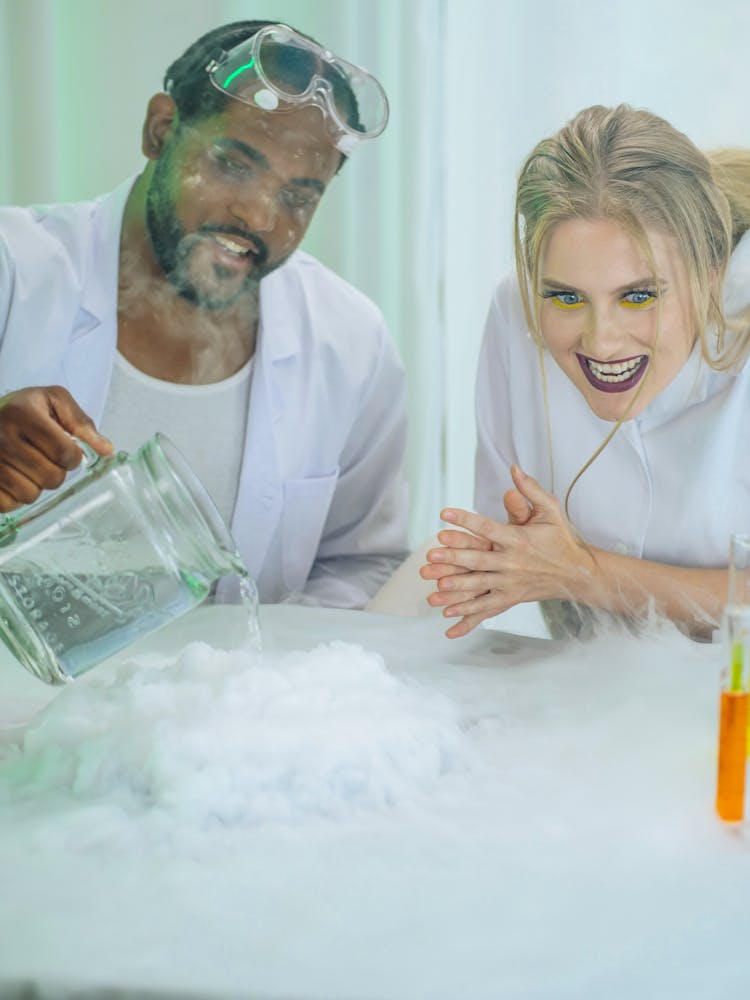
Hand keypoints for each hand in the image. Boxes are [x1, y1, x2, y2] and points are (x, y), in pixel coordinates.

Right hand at [0, 386, 113, 511]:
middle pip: (51, 477)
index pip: (65, 452)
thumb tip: (106, 450)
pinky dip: (16, 497)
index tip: (66, 450)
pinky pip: (9, 504)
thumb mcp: (52, 400)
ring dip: (36, 485)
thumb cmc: (22, 409)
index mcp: (23, 414)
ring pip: (31, 494)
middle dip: (56, 471)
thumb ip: (81, 422)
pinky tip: (14, 479)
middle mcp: (2, 438)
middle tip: (44, 458)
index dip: (73, 457)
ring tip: (28, 468)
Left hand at [420, 465, 595, 637]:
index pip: (487, 527)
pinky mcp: (511, 598)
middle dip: (454, 558)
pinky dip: (468, 613)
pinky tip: (447, 614)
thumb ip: (531, 489)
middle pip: (478, 559)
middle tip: (431, 555)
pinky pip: (486, 606)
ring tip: (435, 585)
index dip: (465, 520)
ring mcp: (511, 582)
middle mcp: (513, 561)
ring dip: (456, 586)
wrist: (577, 573)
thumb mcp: (551, 509)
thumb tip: (514, 468)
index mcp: (518, 538)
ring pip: (479, 585)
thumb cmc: (561, 538)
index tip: (444, 513)